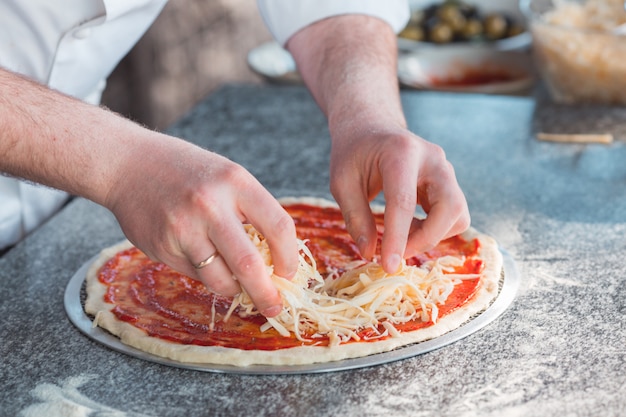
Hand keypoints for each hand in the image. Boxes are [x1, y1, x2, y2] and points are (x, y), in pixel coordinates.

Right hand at [104, 135, 298, 316]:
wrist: (129, 164)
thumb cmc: (189, 172)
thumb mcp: (228, 177)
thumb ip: (252, 213)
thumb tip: (276, 262)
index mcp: (236, 182)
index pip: (278, 227)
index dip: (289, 258)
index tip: (289, 273)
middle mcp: (210, 205)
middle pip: (250, 265)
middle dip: (266, 294)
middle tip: (274, 307)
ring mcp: (183, 228)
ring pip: (220, 279)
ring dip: (235, 289)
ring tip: (239, 285)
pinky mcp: (163, 247)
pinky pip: (196, 275)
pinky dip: (208, 276)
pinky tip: (204, 260)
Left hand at [329, 125, 469, 272]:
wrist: (371, 127)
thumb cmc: (353, 153)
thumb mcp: (341, 182)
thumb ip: (355, 217)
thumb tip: (369, 253)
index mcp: (401, 152)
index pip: (404, 201)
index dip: (398, 238)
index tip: (389, 266)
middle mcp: (433, 158)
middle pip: (450, 208)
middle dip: (425, 239)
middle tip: (395, 253)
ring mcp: (446, 169)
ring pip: (458, 214)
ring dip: (431, 235)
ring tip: (401, 234)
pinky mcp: (449, 182)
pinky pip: (455, 215)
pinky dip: (436, 229)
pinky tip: (410, 226)